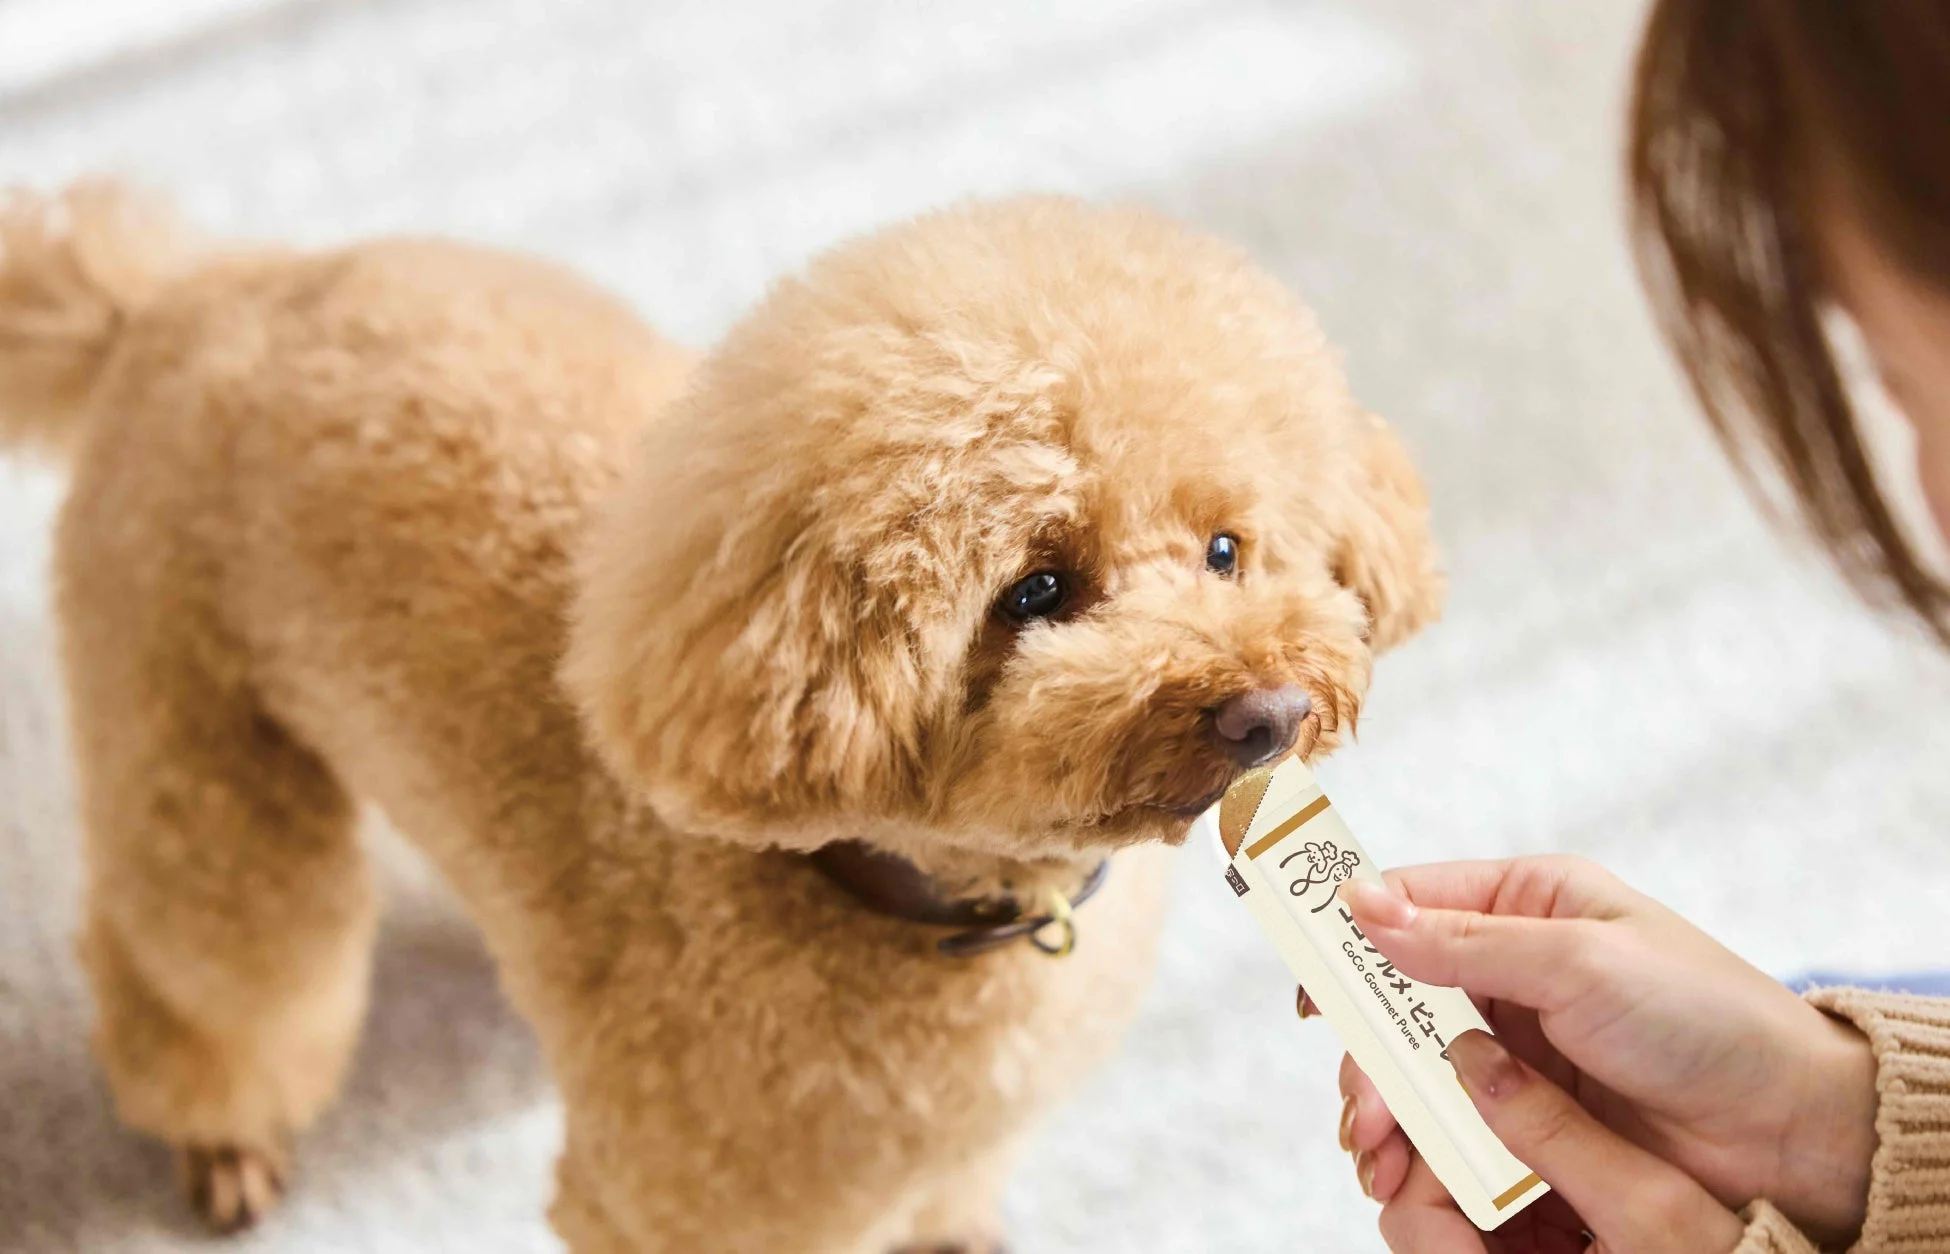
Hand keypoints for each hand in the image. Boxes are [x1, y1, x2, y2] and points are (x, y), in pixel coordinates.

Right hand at [1318, 856, 1877, 1248]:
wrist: (1790, 1130)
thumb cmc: (1704, 1020)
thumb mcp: (1579, 962)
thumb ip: (1463, 941)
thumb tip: (1361, 905)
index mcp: (1529, 899)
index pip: (1409, 899)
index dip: (1348, 932)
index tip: (1307, 980)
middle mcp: (1514, 963)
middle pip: (1397, 991)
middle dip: (1367, 1047)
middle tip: (1361, 1103)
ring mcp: (1518, 1038)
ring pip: (1414, 1060)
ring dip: (1388, 1103)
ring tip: (1380, 1148)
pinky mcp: (1527, 1106)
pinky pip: (1449, 1114)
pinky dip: (1421, 1140)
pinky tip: (1410, 1168)